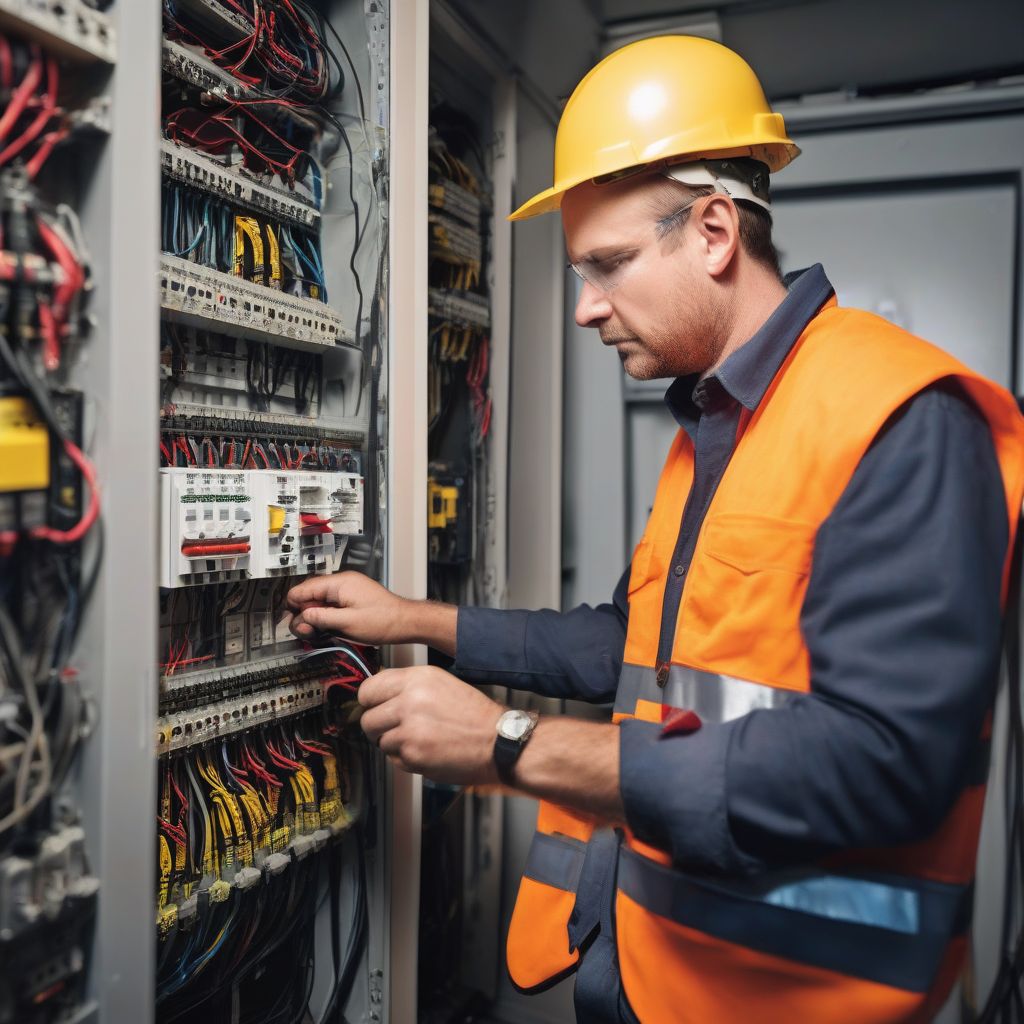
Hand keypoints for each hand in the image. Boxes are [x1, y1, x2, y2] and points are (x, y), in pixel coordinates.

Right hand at [288, 572, 409, 643]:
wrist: (406, 622)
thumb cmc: (384, 621)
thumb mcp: (347, 623)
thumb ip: (321, 618)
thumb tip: (300, 616)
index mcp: (339, 583)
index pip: (303, 589)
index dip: (295, 607)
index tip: (295, 624)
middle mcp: (342, 583)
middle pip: (310, 596)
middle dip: (305, 614)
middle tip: (308, 632)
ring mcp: (347, 590)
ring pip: (319, 602)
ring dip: (316, 618)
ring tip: (319, 633)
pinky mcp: (352, 599)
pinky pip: (331, 605)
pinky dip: (326, 617)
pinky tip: (329, 629)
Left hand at [358, 666, 502, 784]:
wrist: (498, 741)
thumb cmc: (473, 714)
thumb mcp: (440, 683)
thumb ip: (407, 686)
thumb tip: (376, 696)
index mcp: (417, 678)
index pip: (368, 690)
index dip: (370, 702)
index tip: (376, 708)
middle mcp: (410, 701)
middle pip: (368, 719)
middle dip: (379, 727)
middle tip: (396, 729)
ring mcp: (410, 730)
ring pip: (380, 741)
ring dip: (394, 744)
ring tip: (419, 740)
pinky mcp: (413, 755)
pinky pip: (394, 759)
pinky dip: (406, 759)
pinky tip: (427, 751)